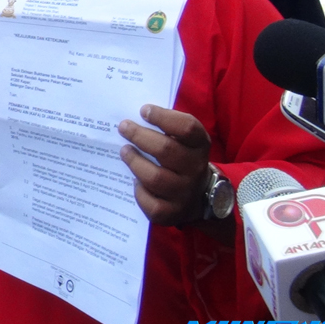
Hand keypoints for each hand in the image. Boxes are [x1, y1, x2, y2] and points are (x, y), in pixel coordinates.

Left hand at [118, 104, 211, 226]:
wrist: (199, 196)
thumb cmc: (182, 158)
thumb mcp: (184, 140)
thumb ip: (167, 127)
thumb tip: (136, 116)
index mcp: (200, 146)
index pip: (187, 128)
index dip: (163, 117)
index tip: (144, 110)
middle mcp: (196, 169)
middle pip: (166, 150)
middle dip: (140, 136)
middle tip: (124, 127)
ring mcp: (185, 193)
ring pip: (155, 177)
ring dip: (135, 162)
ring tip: (125, 151)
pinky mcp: (173, 213)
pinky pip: (150, 203)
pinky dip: (139, 191)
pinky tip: (135, 180)